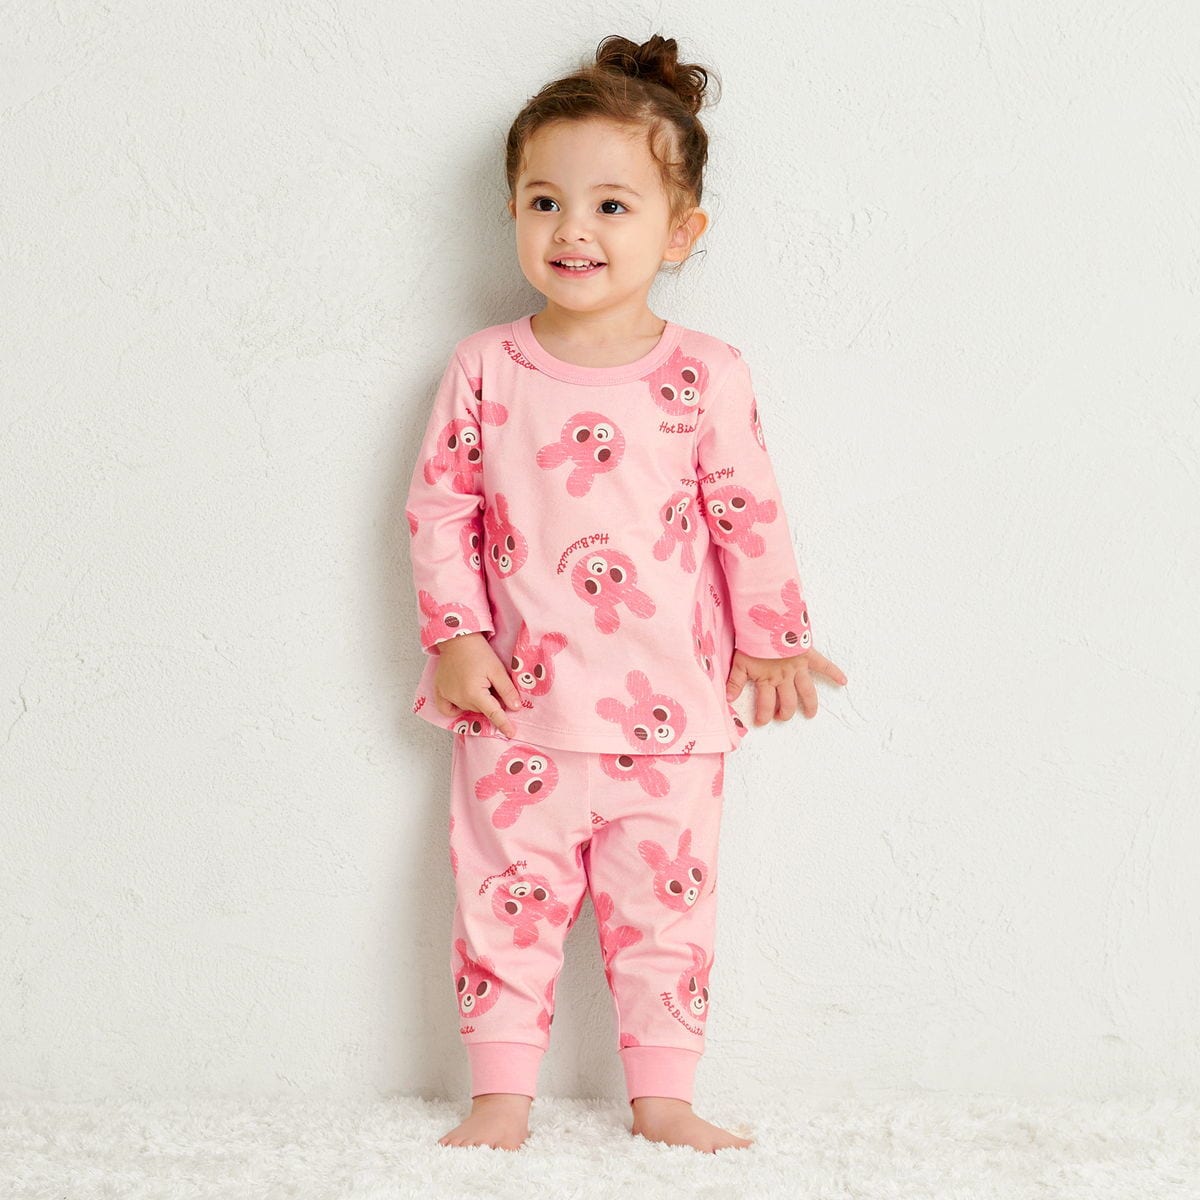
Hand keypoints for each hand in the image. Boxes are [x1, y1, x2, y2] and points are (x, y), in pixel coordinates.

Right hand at [431, 632, 521, 737]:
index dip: (504, 724)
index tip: (511, 733)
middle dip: (490, 702)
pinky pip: (447, 709)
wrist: (457, 638)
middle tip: (492, 684)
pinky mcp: (439, 691)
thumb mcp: (497, 669)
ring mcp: (447, 695)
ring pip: (468, 708)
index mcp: (474, 693)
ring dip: (476, 702)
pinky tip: (463, 699)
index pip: (493, 714)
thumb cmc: (479, 651)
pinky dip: (456, 708)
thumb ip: (507, 690)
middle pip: (481, 709)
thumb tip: (516, 708)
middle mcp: (459, 698)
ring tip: (477, 682)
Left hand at [726, 645, 847, 725]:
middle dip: (785, 713)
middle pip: (788, 701)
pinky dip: (834, 672)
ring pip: (807, 691)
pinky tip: (843, 681)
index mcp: (767, 679)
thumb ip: (734, 681)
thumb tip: (727, 700)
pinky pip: (824, 665)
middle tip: (780, 717)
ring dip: (810, 704)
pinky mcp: (807, 655)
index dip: (763, 715)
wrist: (765, 620)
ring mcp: (797, 668)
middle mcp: (784, 677)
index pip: (766, 703)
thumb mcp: (739, 661)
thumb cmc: (751, 640)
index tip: (761, 722)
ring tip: (810, 714)